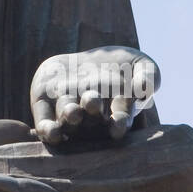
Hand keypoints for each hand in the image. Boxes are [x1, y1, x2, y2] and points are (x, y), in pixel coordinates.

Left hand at [28, 46, 158, 145]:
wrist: (90, 60)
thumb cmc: (124, 66)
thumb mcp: (142, 65)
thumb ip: (148, 76)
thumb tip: (143, 87)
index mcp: (116, 113)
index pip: (119, 121)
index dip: (119, 122)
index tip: (119, 123)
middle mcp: (91, 119)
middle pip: (90, 121)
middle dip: (91, 112)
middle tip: (93, 102)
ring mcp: (67, 113)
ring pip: (67, 121)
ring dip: (69, 118)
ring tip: (73, 112)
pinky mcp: (44, 105)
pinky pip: (44, 121)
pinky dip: (46, 128)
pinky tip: (49, 131)